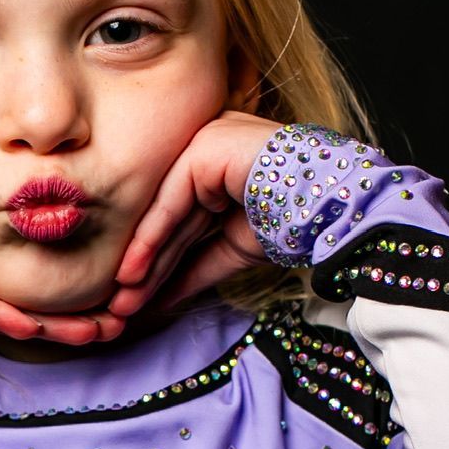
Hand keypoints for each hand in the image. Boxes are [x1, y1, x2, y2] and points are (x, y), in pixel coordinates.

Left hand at [109, 112, 278, 319]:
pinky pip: (171, 202)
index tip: (134, 300)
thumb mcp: (233, 251)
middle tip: (120, 307)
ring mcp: (203, 142)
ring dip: (143, 261)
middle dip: (146, 268)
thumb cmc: (292, 223)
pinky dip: (151, 240)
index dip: (157, 262)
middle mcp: (205, 147)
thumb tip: (158, 301)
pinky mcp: (203, 148)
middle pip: (168, 219)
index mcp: (215, 164)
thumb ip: (194, 268)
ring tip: (123, 300)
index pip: (178, 219)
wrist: (328, 207)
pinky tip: (133, 273)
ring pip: (165, 214)